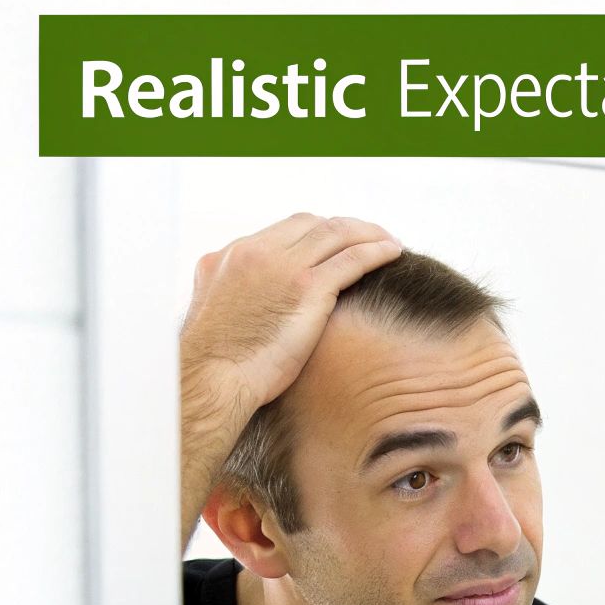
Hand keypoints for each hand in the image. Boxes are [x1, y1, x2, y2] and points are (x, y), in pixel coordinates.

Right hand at [180, 213, 401, 408]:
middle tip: (371, 237)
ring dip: (368, 233)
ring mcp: (281, 266)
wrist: (211, 380)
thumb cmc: (217, 366)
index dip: (318, 233)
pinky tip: (393, 253)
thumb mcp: (218, 315)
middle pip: (313, 224)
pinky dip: (376, 250)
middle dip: (346, 227)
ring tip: (389, 242)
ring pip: (336, 233)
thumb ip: (240, 297)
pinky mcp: (306, 287)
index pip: (285, 230)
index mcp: (230, 256)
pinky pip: (353, 258)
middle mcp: (255, 252)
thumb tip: (257, 305)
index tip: (339, 244)